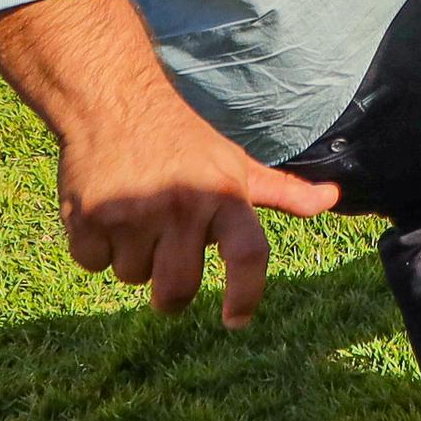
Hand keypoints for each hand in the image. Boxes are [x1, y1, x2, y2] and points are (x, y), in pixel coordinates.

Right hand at [56, 87, 339, 323]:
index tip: (235, 319)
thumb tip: (332, 198)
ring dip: (131, 257)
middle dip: (171, 293)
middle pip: (177, 292)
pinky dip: (95, 247)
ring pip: (132, 277)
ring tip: (134, 212)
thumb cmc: (183, 142)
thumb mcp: (234, 163)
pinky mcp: (88, 216)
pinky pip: (92, 263)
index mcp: (223, 195)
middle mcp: (181, 205)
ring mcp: (132, 212)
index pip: (248, 255)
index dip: (246, 294)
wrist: (114, 100)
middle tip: (166, 258)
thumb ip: (282, 191)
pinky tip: (104, 209)